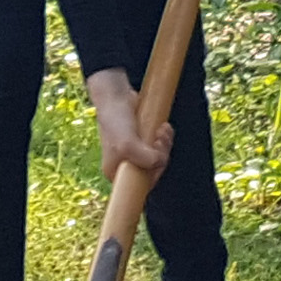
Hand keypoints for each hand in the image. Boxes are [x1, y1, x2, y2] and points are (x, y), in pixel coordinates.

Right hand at [85, 67, 173, 186]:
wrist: (116, 96)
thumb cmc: (116, 120)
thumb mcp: (127, 144)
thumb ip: (144, 158)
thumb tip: (159, 162)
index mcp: (115, 171)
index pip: (141, 185)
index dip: (154, 173)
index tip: (157, 158)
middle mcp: (124, 164)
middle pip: (152, 170)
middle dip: (161, 155)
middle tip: (160, 140)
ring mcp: (134, 152)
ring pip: (158, 157)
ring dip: (165, 144)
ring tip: (162, 130)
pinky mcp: (142, 141)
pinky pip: (159, 146)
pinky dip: (165, 137)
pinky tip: (163, 127)